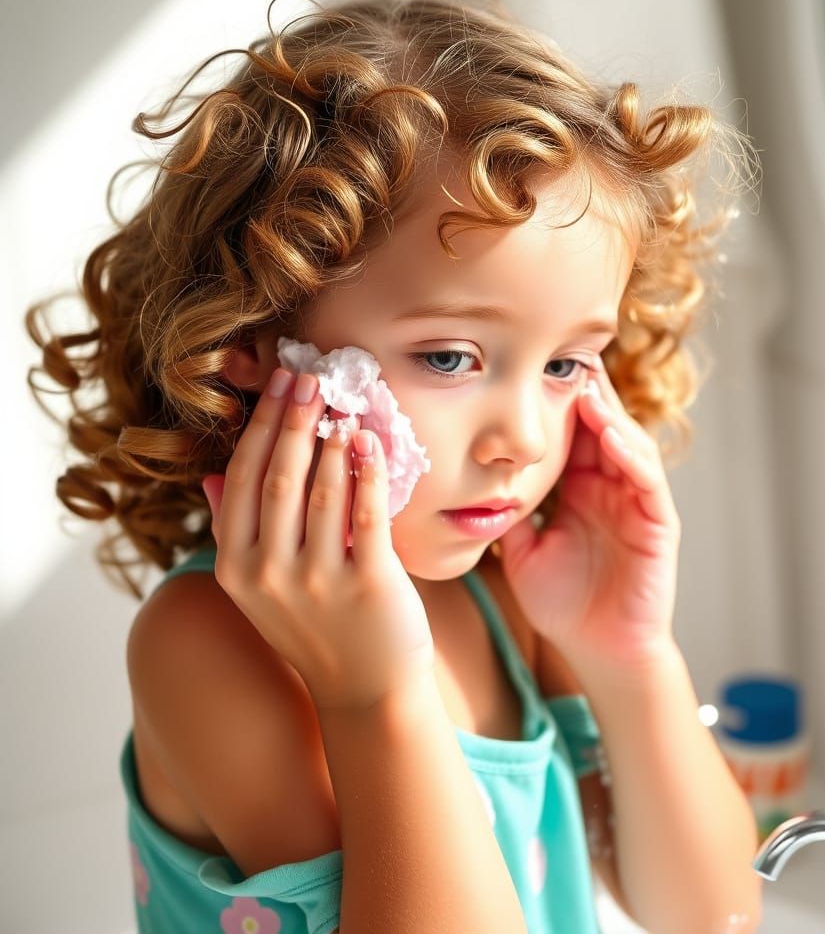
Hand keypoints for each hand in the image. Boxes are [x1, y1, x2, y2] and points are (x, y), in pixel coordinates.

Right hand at [201, 369, 434, 712]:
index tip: (279, 385)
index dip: (261, 427)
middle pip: (277, 478)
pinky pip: (366, 514)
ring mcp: (317, 582)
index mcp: (236, 569)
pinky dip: (367, 471)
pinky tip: (369, 441)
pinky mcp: (367, 584)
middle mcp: (268, 575)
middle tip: (310, 378)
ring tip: (341, 403)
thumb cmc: (317, 630)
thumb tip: (210, 478)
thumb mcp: (261, 590)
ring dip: (330, 439)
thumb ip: (236, 533)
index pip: (242, 481)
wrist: (367, 691)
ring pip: (320, 491)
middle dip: (293, 420)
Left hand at [495, 358, 680, 669]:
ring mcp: (636, 502)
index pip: (569, 434)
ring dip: (607, 415)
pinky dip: (630, 454)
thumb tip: (468, 483)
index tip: (528, 367)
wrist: (598, 652)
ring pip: (625, 444)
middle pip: (599, 427)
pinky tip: (610, 434)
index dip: (553, 403)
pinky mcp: (657, 523)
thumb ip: (507, 514)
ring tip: (585, 386)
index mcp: (579, 488)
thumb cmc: (562, 604)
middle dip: (583, 392)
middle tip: (562, 354)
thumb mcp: (522, 551)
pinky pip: (647, 480)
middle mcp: (609, 487)